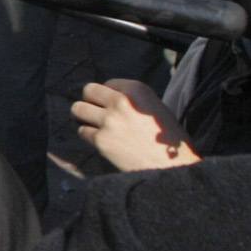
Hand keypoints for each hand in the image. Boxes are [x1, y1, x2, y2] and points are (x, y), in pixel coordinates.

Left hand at [71, 79, 197, 171]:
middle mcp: (120, 101)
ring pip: (78, 109)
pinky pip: (82, 131)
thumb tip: (104, 99)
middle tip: (96, 113)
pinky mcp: (101, 140)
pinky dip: (89, 136)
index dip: (109, 96)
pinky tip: (103, 141)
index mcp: (137, 89)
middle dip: (90, 101)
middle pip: (88, 91)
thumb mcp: (154, 108)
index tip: (116, 108)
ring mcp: (109, 120)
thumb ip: (131, 99)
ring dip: (83, 117)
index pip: (107, 84)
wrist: (173, 167)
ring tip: (93, 124)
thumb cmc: (167, 140)